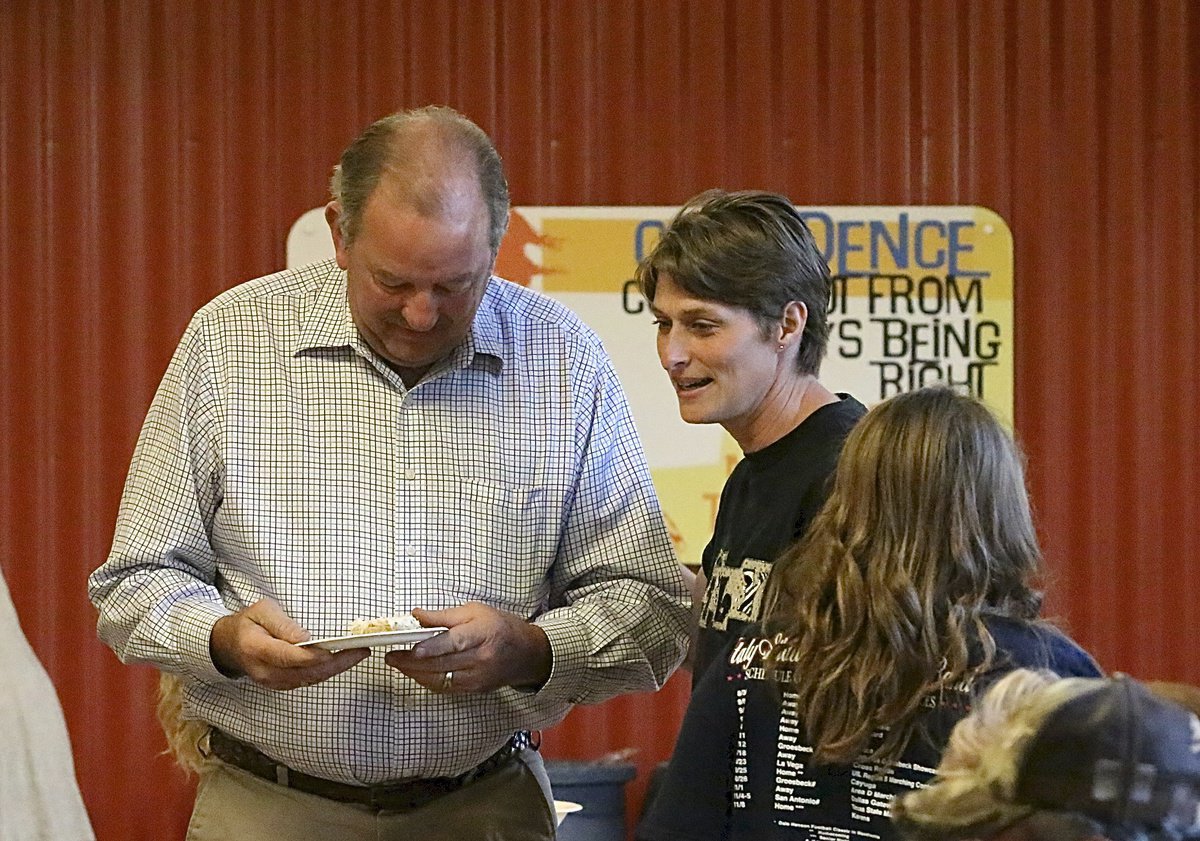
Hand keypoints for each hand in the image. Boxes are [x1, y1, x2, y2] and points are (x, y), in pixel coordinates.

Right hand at [209, 597, 367, 689]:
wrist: (229, 645)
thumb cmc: (248, 623)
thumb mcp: (262, 611)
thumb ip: (284, 625)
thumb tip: (306, 638)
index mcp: (257, 649)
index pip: (289, 657)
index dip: (314, 656)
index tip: (335, 649)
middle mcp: (265, 671)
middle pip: (305, 672)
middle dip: (336, 663)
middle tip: (361, 650)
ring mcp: (272, 682)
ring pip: (310, 679)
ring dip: (336, 668)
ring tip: (359, 654)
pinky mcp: (281, 685)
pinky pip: (307, 681)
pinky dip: (327, 672)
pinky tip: (343, 661)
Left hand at [384, 603, 550, 693]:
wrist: (528, 654)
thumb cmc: (501, 627)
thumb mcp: (476, 611)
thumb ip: (444, 616)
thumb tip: (416, 615)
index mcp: (483, 634)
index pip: (454, 642)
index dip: (432, 647)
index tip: (412, 648)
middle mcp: (481, 658)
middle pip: (442, 663)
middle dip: (412, 662)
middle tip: (390, 655)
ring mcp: (478, 677)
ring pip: (440, 679)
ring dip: (415, 673)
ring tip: (396, 663)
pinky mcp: (474, 689)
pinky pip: (445, 687)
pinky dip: (427, 680)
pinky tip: (414, 672)